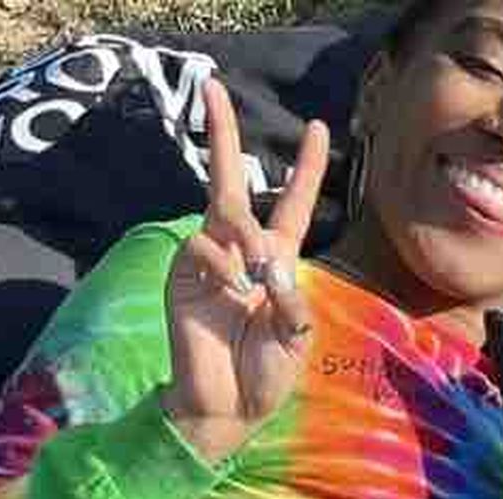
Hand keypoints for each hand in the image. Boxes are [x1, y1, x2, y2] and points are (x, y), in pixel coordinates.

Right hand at [162, 78, 329, 461]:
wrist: (227, 408)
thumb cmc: (266, 374)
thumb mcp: (295, 336)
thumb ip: (290, 299)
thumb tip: (269, 262)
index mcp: (277, 261)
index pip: (292, 204)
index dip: (306, 168)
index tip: (319, 128)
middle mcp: (241, 251)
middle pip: (233, 183)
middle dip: (225, 135)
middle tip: (212, 85)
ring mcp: (209, 260)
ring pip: (224, 215)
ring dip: (246, 234)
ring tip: (257, 272)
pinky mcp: (182, 275)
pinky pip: (202, 248)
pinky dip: (221, 264)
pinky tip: (233, 291)